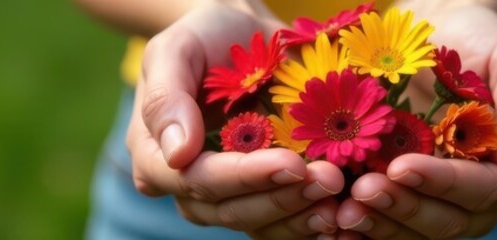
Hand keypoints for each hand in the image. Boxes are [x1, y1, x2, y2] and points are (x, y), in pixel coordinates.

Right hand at [125, 2, 343, 237]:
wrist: (240, 35)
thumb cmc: (204, 38)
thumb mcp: (175, 50)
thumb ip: (165, 98)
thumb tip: (177, 154)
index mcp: (155, 157)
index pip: (197, 180)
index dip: (245, 177)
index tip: (291, 163)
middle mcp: (187, 186)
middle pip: (231, 209)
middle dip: (283, 198)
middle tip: (330, 178)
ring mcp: (225, 195)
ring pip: (259, 223)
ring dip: (301, 215)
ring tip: (339, 196)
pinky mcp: (259, 195)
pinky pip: (281, 222)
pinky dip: (309, 219)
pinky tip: (340, 211)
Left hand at [337, 3, 496, 238]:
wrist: (439, 33)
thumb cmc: (481, 40)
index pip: (487, 189)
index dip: (445, 184)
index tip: (402, 166)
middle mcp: (488, 194)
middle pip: (453, 221)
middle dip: (406, 208)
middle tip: (363, 190)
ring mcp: (448, 202)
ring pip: (420, 231)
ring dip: (381, 224)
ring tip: (344, 209)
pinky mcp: (413, 198)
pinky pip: (393, 226)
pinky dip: (367, 227)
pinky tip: (336, 220)